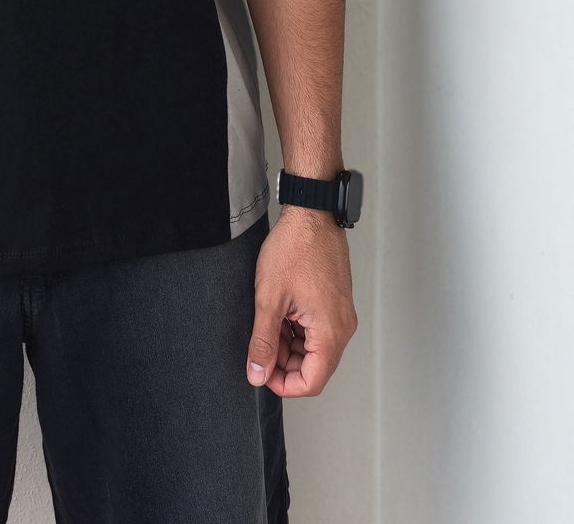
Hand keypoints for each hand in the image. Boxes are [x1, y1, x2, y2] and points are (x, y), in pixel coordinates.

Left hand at [245, 207, 357, 396]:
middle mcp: (342, 327)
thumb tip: (257, 373)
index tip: (262, 373)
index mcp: (330, 332)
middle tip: (259, 348)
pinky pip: (317, 330)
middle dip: (284, 365)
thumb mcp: (269, 299)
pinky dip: (297, 331)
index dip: (284, 385)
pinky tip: (278, 314)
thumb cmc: (295, 248)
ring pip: (315, 349)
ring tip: (266, 325)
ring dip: (289, 346)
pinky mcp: (335, 303)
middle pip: (315, 367)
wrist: (311, 214)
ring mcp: (340, 314)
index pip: (312, 382)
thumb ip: (262, 341)